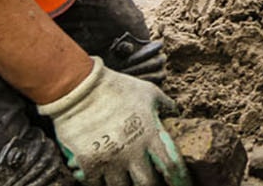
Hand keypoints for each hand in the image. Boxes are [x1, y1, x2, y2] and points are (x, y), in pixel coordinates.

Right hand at [39, 57, 191, 185]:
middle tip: (152, 183)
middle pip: (148, 184)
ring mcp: (110, 160)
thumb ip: (164, 104)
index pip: (173, 167)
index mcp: (150, 135)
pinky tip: (104, 180)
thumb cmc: (115, 87)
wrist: (79, 88)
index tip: (183, 185)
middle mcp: (132, 151)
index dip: (181, 180)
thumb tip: (175, 110)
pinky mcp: (89, 163)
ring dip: (126, 185)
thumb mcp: (148, 91)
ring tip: (127, 181)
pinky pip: (97, 185)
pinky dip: (101, 184)